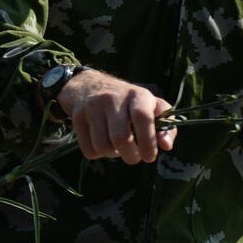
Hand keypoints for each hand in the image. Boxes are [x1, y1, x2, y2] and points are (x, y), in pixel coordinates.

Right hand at [56, 69, 175, 163]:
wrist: (90, 85)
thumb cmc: (128, 102)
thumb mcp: (151, 106)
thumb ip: (166, 125)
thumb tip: (166, 145)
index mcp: (137, 95)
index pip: (143, 117)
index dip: (148, 142)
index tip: (150, 157)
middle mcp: (113, 98)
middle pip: (121, 138)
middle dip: (131, 156)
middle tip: (134, 156)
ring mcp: (93, 106)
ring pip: (103, 147)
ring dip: (113, 155)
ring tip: (117, 147)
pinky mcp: (77, 117)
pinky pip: (89, 150)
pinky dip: (98, 154)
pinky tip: (102, 143)